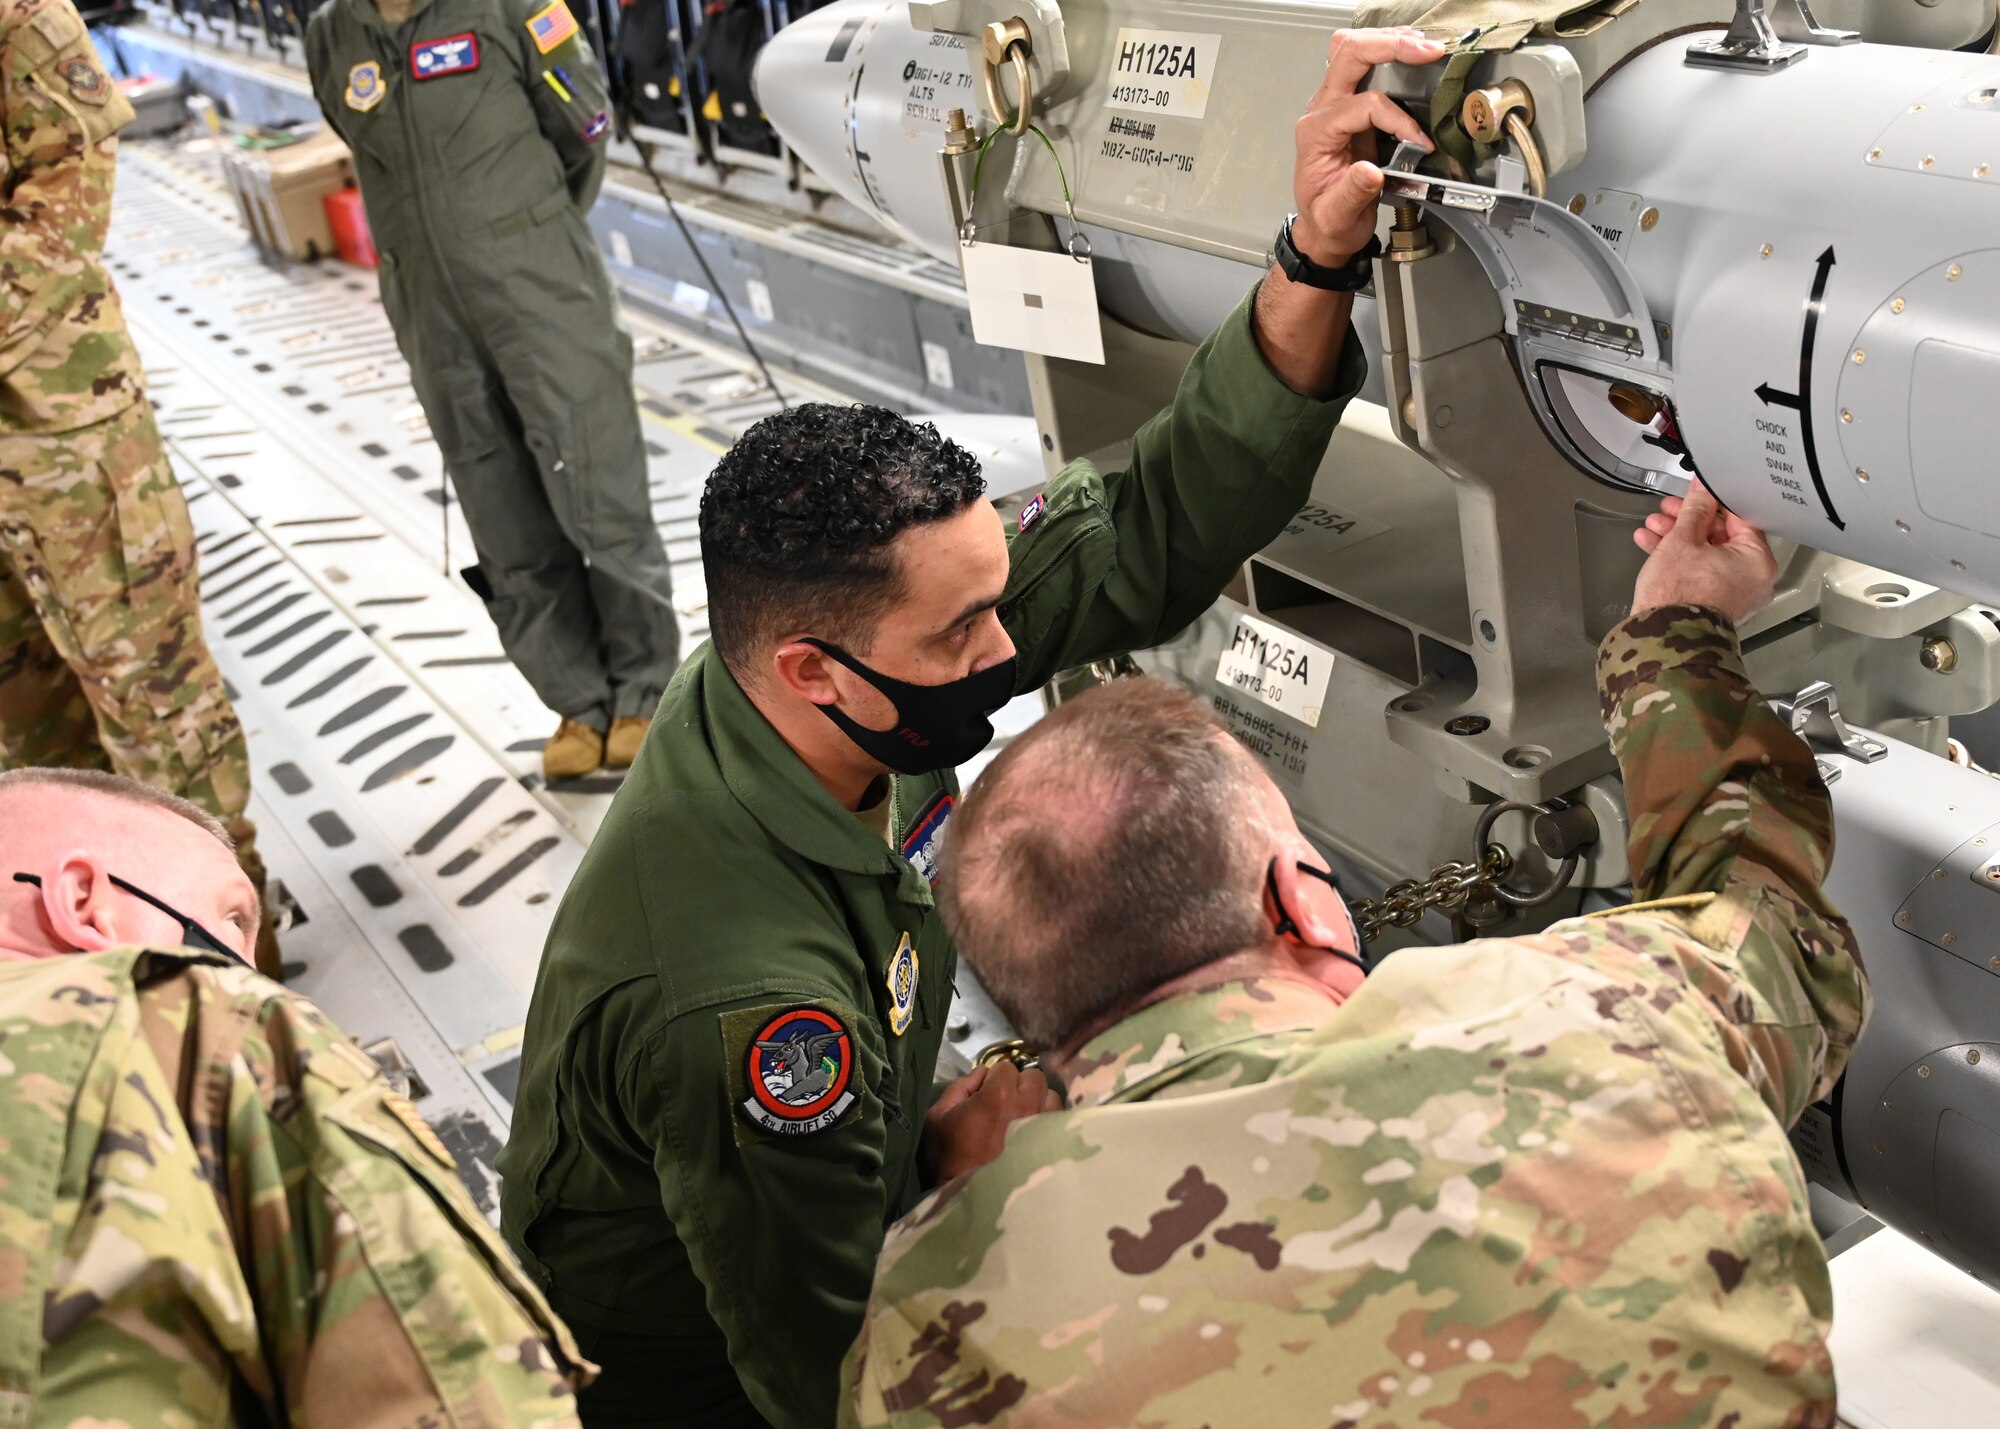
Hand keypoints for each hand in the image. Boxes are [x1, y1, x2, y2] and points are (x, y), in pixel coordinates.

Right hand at [921, 1060, 1060, 1183]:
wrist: (970, 1195)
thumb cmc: (950, 1156)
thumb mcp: (938, 1117)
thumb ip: (959, 1086)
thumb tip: (981, 1073)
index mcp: (1000, 1093)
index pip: (1006, 1066)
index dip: (994, 1078)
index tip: (987, 1093)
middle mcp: (1028, 1103)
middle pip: (1033, 1076)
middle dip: (1019, 1085)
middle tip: (1006, 1103)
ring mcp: (1045, 1122)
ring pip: (1050, 1095)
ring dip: (1037, 1101)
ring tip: (1022, 1117)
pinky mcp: (1054, 1141)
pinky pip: (1058, 1117)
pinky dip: (1047, 1118)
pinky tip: (1033, 1132)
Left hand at [1290, 28, 1445, 266]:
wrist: (1325, 229)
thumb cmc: (1329, 221)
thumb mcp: (1338, 216)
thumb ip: (1353, 194)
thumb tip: (1371, 172)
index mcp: (1315, 133)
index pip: (1362, 106)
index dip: (1397, 119)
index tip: (1419, 142)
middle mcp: (1321, 111)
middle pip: (1349, 55)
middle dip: (1390, 47)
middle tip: (1428, 50)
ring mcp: (1334, 105)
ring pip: (1353, 52)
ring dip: (1389, 43)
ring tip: (1423, 46)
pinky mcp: (1351, 107)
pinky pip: (1365, 66)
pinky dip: (1390, 55)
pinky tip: (1412, 54)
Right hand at [1631, 480, 1779, 625]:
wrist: (1662, 638)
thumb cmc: (1679, 595)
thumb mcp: (1683, 539)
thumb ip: (1695, 509)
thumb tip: (1703, 488)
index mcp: (1758, 560)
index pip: (1739, 518)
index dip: (1712, 501)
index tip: (1695, 494)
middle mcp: (1754, 580)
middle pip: (1721, 537)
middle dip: (1688, 522)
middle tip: (1668, 511)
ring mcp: (1736, 595)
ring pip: (1707, 556)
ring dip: (1678, 539)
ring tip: (1653, 529)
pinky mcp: (1716, 605)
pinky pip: (1702, 574)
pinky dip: (1681, 562)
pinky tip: (1653, 547)